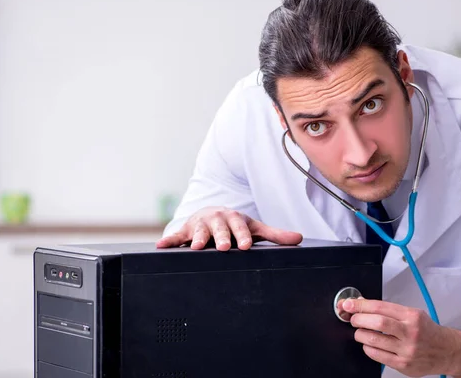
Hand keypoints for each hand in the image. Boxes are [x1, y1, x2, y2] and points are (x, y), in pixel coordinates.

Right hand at [155, 207, 302, 250]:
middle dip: (222, 237)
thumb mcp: (254, 228)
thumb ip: (275, 235)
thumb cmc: (234, 225)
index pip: (240, 228)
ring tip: (198, 246)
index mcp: (235, 219)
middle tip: (225, 247)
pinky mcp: (185, 230)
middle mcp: (218, 219)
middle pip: (220, 229)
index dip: (243, 236)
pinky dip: (169, 239)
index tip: (246, 245)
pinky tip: (162, 245)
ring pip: (199, 231)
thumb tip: (298, 238)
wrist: (211, 215)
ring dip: (198, 238)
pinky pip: (176, 235)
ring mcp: (201, 224)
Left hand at [337, 298, 460, 377]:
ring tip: (360, 331)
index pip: (380, 307)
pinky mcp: (403, 365)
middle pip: (377, 322)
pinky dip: (367, 348)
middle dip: (358, 319)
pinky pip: (377, 355)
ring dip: (360, 334)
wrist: (446, 351)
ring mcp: (407, 350)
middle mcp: (410, 332)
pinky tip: (369, 343)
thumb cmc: (427, 331)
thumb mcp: (412, 314)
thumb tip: (362, 304)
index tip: (349, 304)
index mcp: (412, 316)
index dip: (360, 305)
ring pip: (374, 340)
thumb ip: (388, 310)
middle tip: (353, 319)